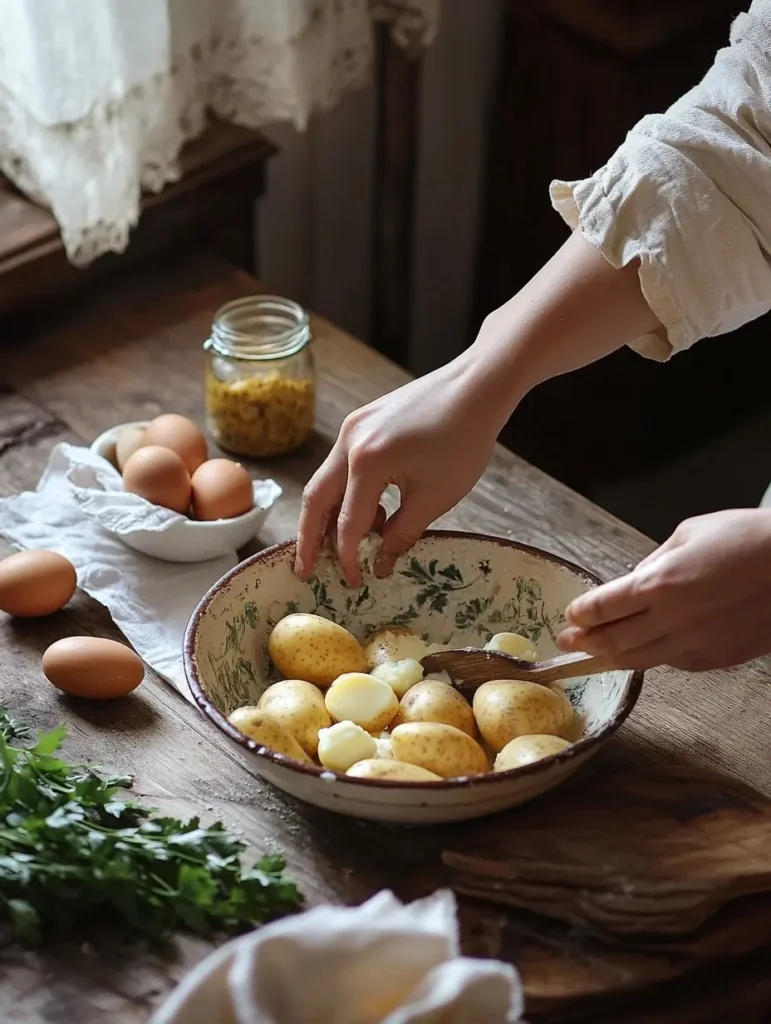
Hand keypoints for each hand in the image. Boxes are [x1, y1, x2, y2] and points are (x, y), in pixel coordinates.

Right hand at [296, 355, 508, 585]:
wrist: (477, 387)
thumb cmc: (464, 441)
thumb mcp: (435, 497)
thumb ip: (402, 534)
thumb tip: (379, 564)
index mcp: (366, 463)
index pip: (347, 523)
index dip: (348, 558)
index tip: (355, 582)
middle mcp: (348, 442)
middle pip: (316, 499)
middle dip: (309, 538)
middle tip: (305, 570)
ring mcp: (351, 428)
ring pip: (326, 481)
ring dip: (328, 516)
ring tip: (337, 547)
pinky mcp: (361, 422)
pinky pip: (343, 465)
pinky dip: (347, 493)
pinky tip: (370, 514)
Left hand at [558, 509, 770, 670]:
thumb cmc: (747, 540)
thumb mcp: (689, 534)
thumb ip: (655, 562)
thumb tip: (635, 580)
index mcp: (660, 584)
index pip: (604, 607)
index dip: (582, 614)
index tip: (570, 615)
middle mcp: (672, 620)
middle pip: (614, 641)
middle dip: (585, 642)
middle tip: (567, 642)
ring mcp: (695, 645)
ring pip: (640, 660)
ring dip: (611, 658)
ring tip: (593, 655)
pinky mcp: (716, 659)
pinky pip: (673, 663)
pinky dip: (652, 658)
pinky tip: (643, 650)